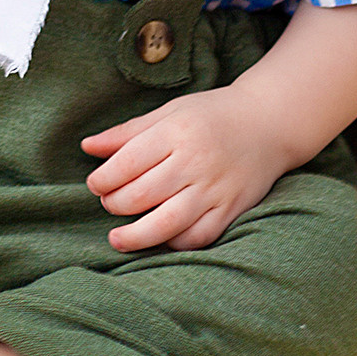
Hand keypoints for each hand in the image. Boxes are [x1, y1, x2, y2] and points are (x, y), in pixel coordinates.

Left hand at [82, 86, 295, 253]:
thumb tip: (87, 146)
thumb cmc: (212, 115)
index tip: (95, 184)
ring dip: (136, 236)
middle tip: (109, 204)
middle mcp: (196, 162)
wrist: (269, 122)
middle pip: (142, 195)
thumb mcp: (170, 112)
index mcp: (177, 132)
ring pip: (168, 222)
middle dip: (115, 204)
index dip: (102, 179)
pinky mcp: (232, 208)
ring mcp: (215, 188)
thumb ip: (128, 132)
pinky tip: (161, 238)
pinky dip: (175, 242)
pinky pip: (199, 236)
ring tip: (118, 238)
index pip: (127, 163)